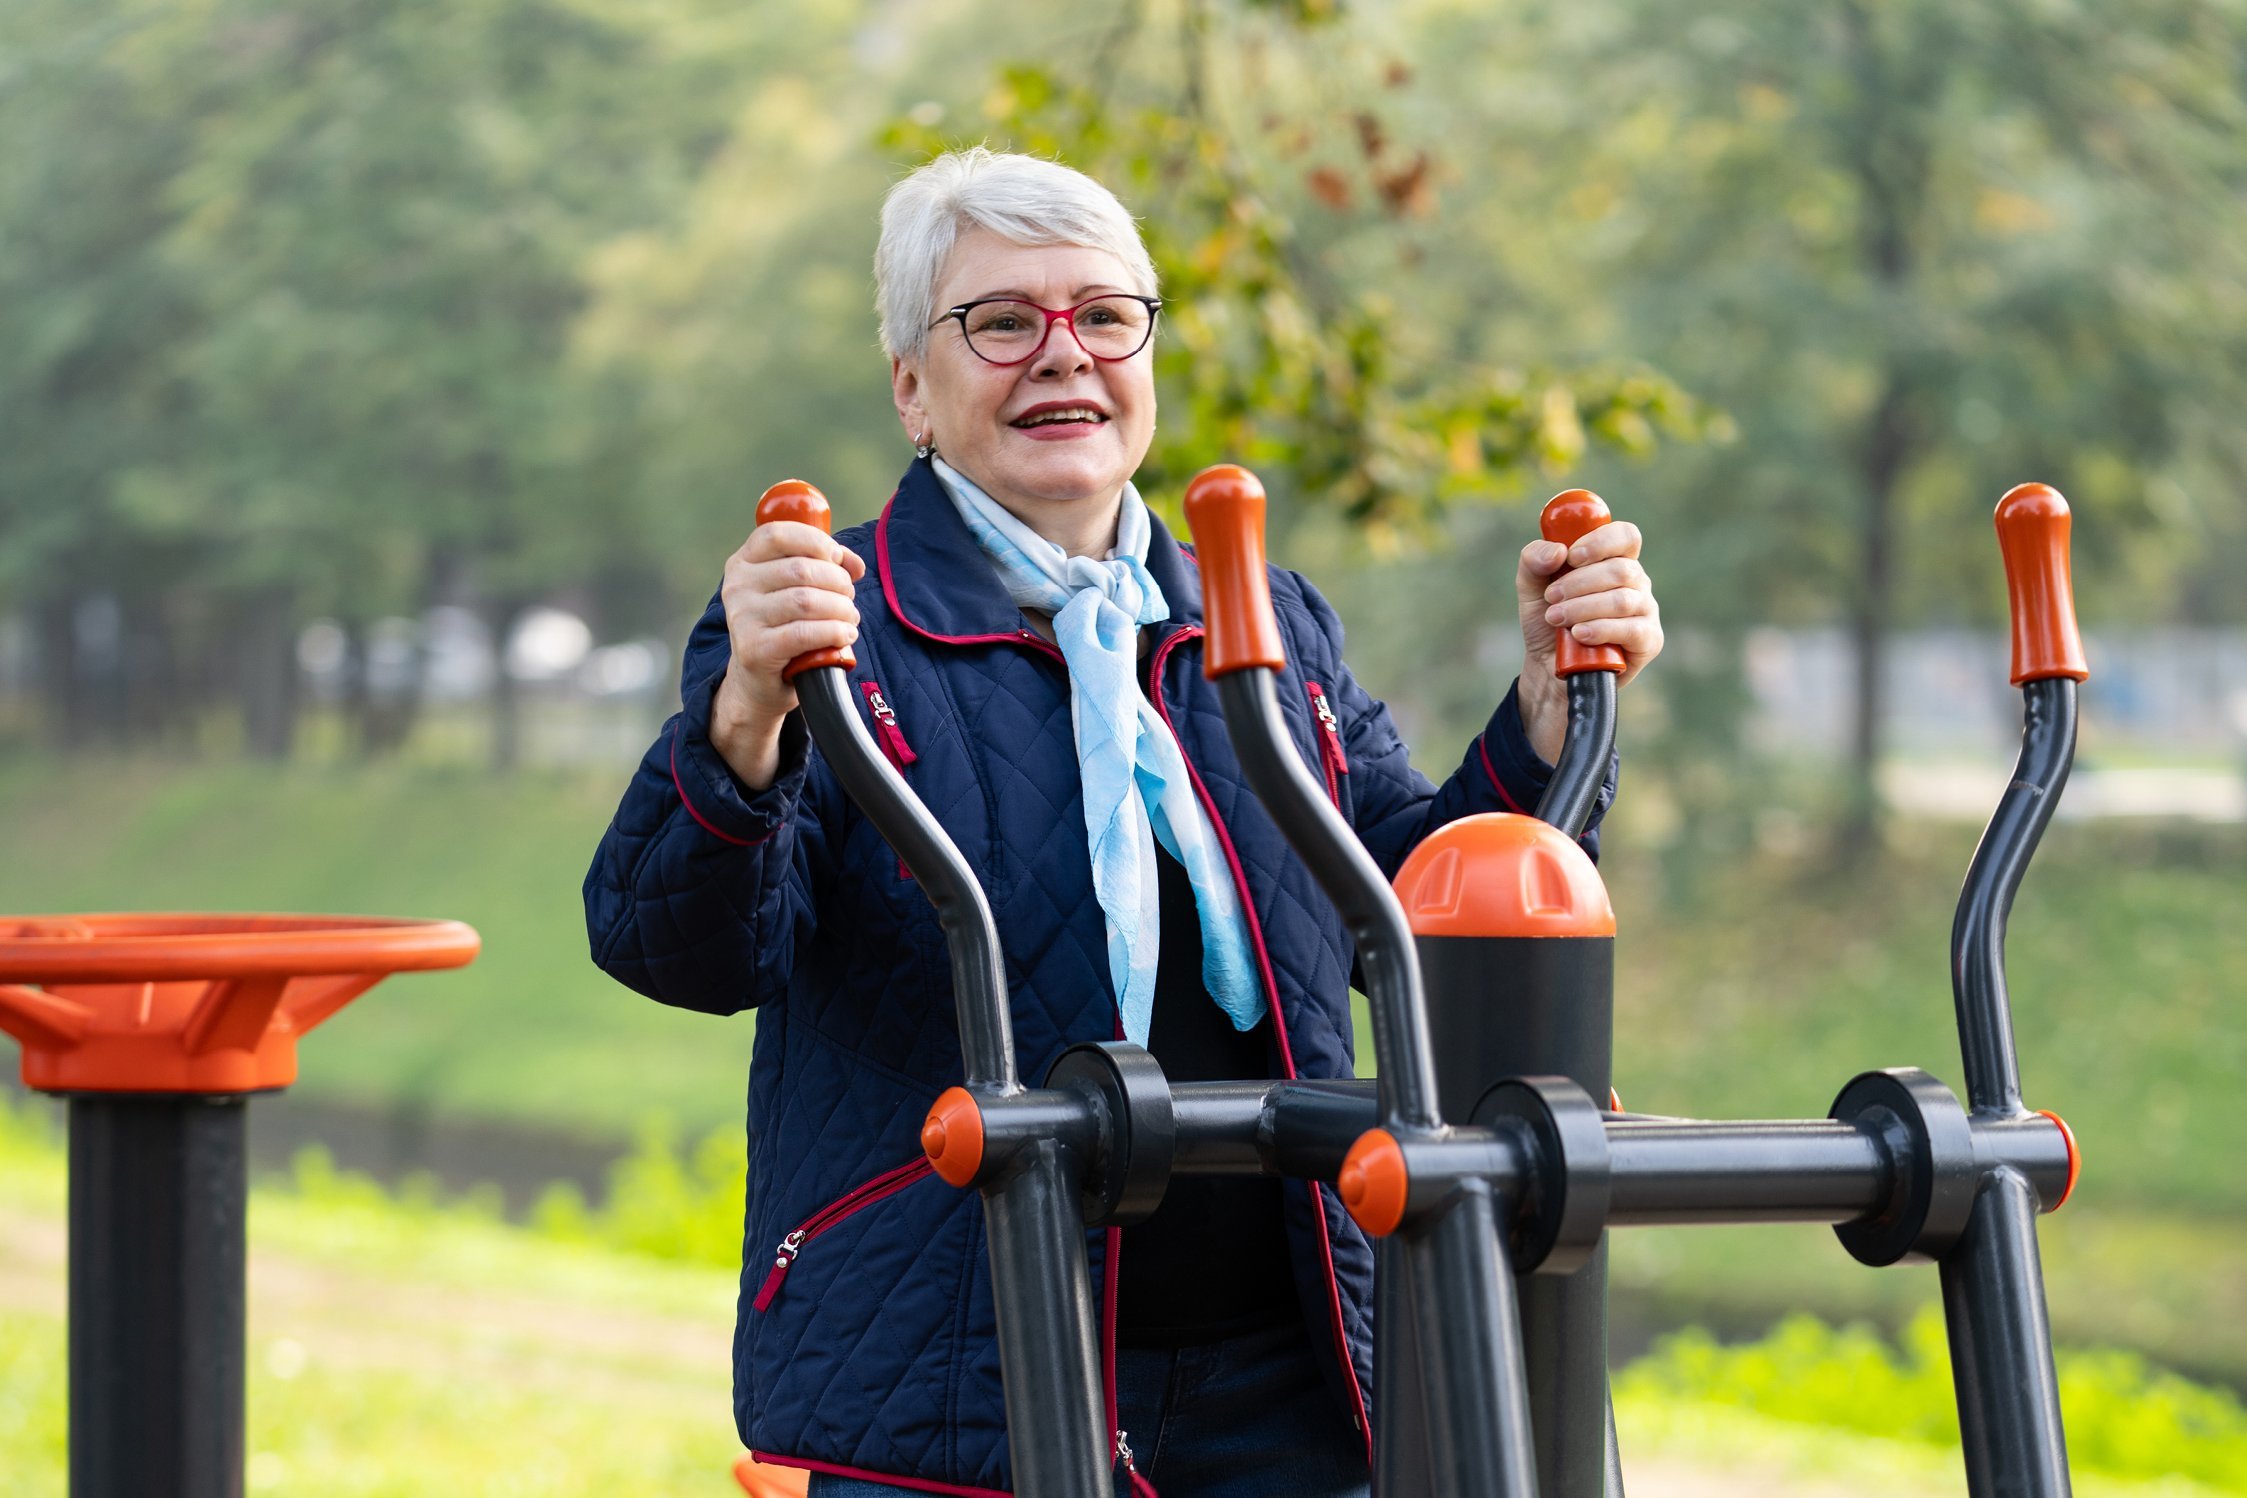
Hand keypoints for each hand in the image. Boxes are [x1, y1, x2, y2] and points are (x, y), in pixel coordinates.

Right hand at [709, 520, 865, 788]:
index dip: (815, 541)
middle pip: (801, 569)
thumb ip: (823, 566)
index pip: (777, 534)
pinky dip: (834, 632)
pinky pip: (805, 633)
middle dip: (837, 581)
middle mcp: (737, 587)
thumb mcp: (796, 589)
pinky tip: (845, 636)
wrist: (759, 681)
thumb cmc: (783, 627)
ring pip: (806, 601)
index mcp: (743, 563)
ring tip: (850, 618)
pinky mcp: (754, 649)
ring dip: (840, 609)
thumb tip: (854, 564)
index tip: (836, 558)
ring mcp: (742, 619)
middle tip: (848, 597)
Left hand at [1513, 519, 1662, 763]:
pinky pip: (1632, 630)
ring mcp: (1645, 611)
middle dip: (1579, 583)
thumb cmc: (1547, 621)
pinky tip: (1579, 635)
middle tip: (1551, 598)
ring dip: (1583, 608)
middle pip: (1621, 569)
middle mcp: (1636, 583)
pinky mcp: (1648, 641)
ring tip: (1556, 619)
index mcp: (1614, 560)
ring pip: (1623, 600)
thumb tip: (1557, 550)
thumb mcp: (1530, 587)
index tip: (1572, 556)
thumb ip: (1533, 559)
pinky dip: (1601, 630)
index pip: (1625, 536)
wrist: (1548, 668)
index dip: (1601, 542)